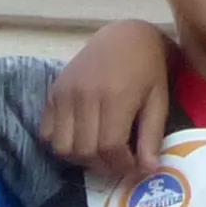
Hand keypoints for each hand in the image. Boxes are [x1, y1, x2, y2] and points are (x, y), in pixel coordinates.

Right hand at [44, 20, 177, 173]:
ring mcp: (65, 93)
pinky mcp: (53, 92)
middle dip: (103, 166)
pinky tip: (81, 138)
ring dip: (81, 158)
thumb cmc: (148, 68)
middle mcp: (85, 95)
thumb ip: (152, 136)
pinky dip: (62, 144)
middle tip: (118, 161)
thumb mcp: (159, 100)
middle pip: (85, 151)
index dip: (122, 165)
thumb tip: (147, 170)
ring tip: (99, 152)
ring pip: (62, 147)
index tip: (133, 166)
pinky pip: (46, 133)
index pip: (110, 147)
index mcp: (115, 96)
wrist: (124, 36)